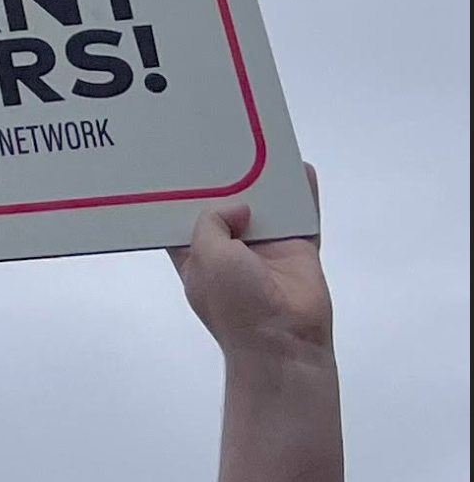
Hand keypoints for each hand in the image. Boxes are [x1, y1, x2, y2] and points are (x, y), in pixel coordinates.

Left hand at [169, 165, 330, 365]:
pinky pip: (301, 216)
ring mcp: (265, 249)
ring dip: (266, 183)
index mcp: (196, 254)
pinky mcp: (297, 251)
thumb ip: (211, 222)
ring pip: (267, 207)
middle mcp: (230, 249)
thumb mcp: (205, 256)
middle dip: (227, 181)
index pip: (183, 218)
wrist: (283, 340)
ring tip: (263, 147)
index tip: (178, 162)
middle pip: (228, 206)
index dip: (181, 194)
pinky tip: (302, 169)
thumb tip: (238, 205)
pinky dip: (303, 194)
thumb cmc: (234, 304)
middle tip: (222, 141)